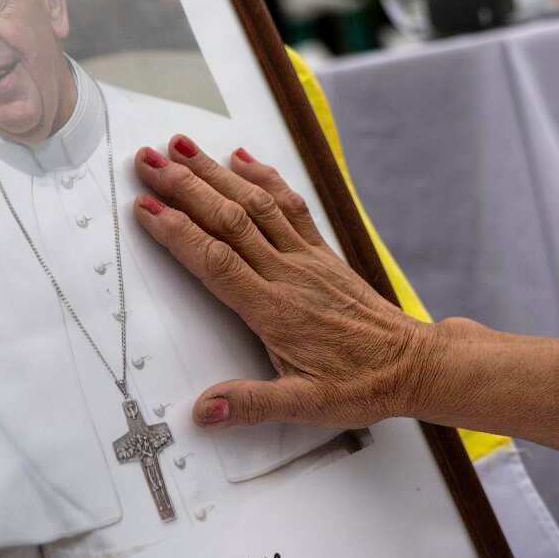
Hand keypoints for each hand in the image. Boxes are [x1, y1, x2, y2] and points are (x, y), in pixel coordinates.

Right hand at [132, 135, 436, 429]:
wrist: (412, 364)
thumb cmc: (361, 384)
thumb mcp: (306, 406)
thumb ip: (252, 404)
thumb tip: (204, 410)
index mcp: (275, 310)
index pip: (216, 261)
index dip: (177, 231)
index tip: (146, 208)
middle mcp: (288, 274)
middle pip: (228, 219)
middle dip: (185, 187)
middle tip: (147, 161)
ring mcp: (305, 257)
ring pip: (255, 203)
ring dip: (215, 172)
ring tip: (182, 147)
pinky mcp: (320, 251)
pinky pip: (289, 204)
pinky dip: (263, 176)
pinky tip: (241, 158)